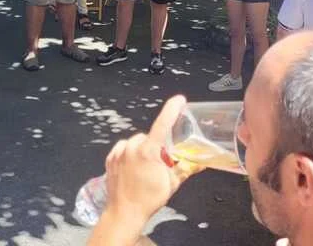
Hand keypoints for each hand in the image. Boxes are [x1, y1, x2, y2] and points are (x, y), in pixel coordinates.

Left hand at [102, 95, 187, 230]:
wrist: (124, 213)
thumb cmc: (148, 200)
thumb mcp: (171, 184)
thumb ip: (187, 169)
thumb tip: (202, 162)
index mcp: (148, 151)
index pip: (163, 123)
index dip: (172, 109)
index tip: (179, 100)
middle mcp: (132, 147)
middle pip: (149, 137)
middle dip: (156, 146)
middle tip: (160, 163)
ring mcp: (119, 152)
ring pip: (135, 142)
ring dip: (142, 150)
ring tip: (145, 168)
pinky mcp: (110, 158)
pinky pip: (123, 148)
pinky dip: (129, 154)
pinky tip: (133, 168)